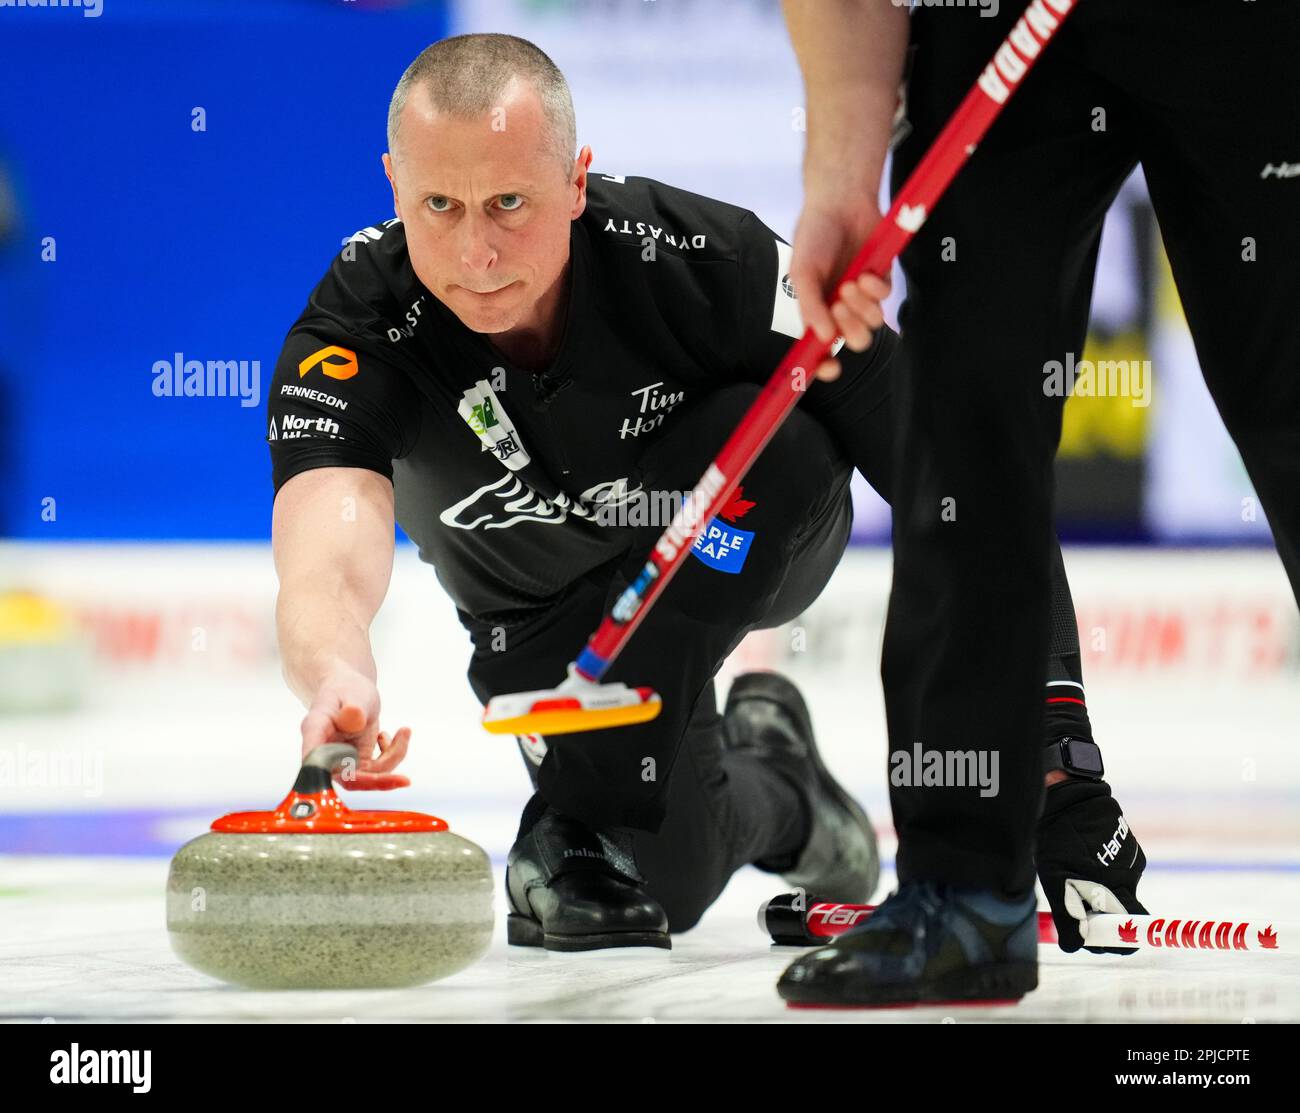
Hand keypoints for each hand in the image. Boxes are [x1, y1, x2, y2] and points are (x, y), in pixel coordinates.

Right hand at [299, 660, 410, 789]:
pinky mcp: (357, 763)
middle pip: (346, 778)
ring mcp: (341, 761)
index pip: (314, 756)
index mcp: (316, 730)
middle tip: (405, 780)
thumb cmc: (347, 689)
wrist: (350, 691)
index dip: (324, 772)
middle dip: (377, 781)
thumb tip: (353, 717)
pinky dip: (394, 755)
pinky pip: (378, 771)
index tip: (344, 778)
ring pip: (368, 776)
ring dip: (393, 757)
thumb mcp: (353, 693)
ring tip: (405, 731)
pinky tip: (398, 735)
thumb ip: (354, 707)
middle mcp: (326, 752)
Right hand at [787, 198, 891, 382]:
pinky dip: (875, 290)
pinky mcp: (880, 280)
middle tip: (839, 307)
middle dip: (850, 330)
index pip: (819, 349)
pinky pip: (884, 299)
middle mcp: (839, 308)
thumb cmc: (814, 235)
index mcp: (816, 310)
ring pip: (872, 323)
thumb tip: (822, 338)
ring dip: (862, 309)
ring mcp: (862, 296)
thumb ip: (810, 306)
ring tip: (851, 284)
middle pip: (853, 340)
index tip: (828, 368)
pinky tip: (865, 274)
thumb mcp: (801, 272)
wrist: (840, 201)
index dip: (823, 366)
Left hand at [1036, 779, 1146, 953]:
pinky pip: (1116, 870)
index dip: (1116, 940)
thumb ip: (1067, 914)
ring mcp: (1130, 861)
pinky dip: (1102, 872)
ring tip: (1075, 875)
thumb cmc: (1057, 839)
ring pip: (1117, 890)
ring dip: (1100, 892)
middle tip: (1081, 917)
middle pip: (1125, 913)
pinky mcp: (1129, 847)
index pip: (1131, 928)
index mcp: (1114, 887)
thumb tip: (1073, 946)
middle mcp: (1128, 876)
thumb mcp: (1055, 879)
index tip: (1097, 940)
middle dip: (1105, 922)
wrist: (1069, 796)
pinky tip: (1084, 858)